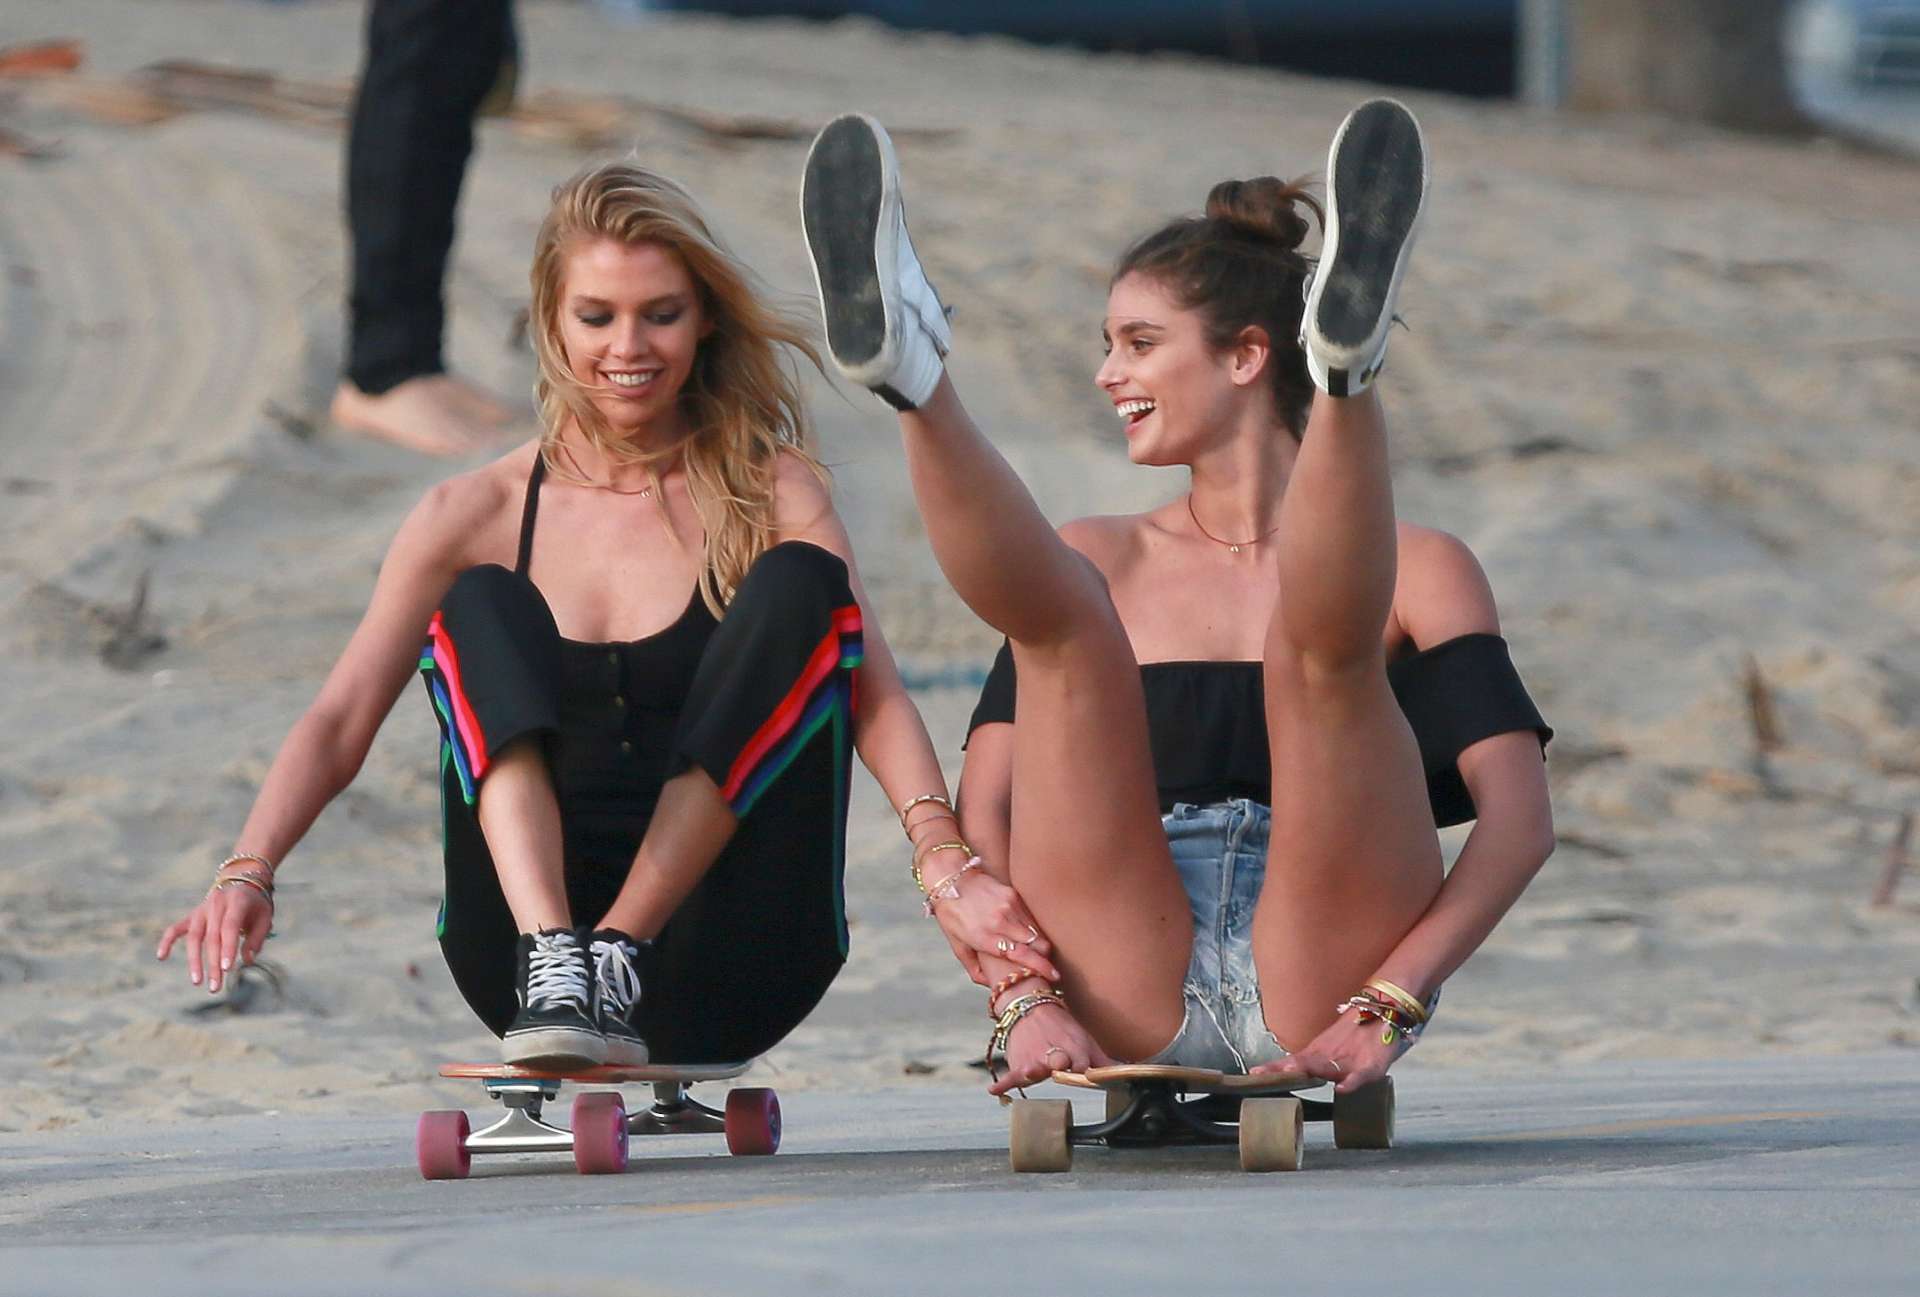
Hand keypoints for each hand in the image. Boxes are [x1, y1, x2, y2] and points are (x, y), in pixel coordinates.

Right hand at [156, 886, 272, 993]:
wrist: (243, 881)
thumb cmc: (256, 904)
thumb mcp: (265, 917)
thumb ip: (257, 939)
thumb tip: (246, 961)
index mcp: (237, 902)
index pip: (229, 927)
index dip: (228, 948)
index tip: (227, 969)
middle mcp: (216, 904)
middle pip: (212, 937)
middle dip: (213, 964)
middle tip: (215, 987)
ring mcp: (201, 910)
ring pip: (194, 937)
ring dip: (194, 961)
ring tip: (197, 982)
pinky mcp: (191, 915)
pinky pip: (175, 928)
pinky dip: (167, 941)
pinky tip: (161, 957)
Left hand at [929, 868, 1058, 984]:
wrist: (950, 878)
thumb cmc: (952, 914)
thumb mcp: (957, 945)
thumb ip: (975, 968)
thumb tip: (991, 985)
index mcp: (986, 937)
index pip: (1022, 955)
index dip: (1042, 967)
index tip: (1053, 976)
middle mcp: (1000, 921)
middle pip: (1039, 943)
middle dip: (1045, 956)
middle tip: (1044, 964)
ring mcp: (1009, 906)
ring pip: (1038, 930)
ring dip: (1040, 942)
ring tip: (1036, 950)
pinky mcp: (1013, 894)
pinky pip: (1031, 916)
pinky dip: (1033, 927)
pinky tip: (1026, 933)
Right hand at [990, 1001, 1114, 1096]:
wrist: (1031, 1008)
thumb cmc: (1063, 1029)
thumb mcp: (1087, 1042)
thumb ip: (1105, 1062)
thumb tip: (1129, 1071)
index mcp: (1075, 1052)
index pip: (1083, 1067)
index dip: (1084, 1070)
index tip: (1084, 1070)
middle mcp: (1054, 1057)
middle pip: (1059, 1064)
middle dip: (1060, 1063)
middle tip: (1059, 1061)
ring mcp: (1035, 1061)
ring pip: (1035, 1070)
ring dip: (1033, 1069)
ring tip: (1032, 1069)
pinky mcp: (1019, 1065)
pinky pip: (1010, 1077)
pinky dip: (1002, 1083)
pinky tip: (994, 1091)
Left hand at [1250, 1006, 1412, 1093]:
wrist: (1384, 1013)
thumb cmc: (1356, 1036)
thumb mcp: (1331, 1050)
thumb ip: (1314, 1063)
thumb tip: (1288, 1070)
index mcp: (1318, 1054)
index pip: (1292, 1063)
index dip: (1274, 1069)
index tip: (1254, 1073)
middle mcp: (1329, 1057)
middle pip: (1304, 1064)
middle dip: (1287, 1068)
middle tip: (1268, 1073)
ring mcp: (1348, 1061)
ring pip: (1326, 1066)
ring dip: (1309, 1069)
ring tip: (1291, 1071)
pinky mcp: (1370, 1066)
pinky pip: (1359, 1076)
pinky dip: (1351, 1082)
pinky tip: (1342, 1087)